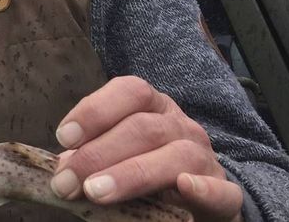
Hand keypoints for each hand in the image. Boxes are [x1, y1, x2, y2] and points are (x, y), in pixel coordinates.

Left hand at [50, 76, 242, 221]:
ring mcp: (205, 157)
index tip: (63, 137)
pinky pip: (222, 189)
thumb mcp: (117, 154)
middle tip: (66, 183)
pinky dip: (203, 189)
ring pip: (175, 155)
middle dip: (98, 154)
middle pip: (143, 127)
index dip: (95, 110)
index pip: (129, 91)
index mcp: (153, 107)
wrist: (201, 196)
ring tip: (96, 192)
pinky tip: (184, 188)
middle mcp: (180, 125)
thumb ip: (93, 156)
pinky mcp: (226, 194)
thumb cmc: (146, 168)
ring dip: (131, 173)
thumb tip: (62, 166)